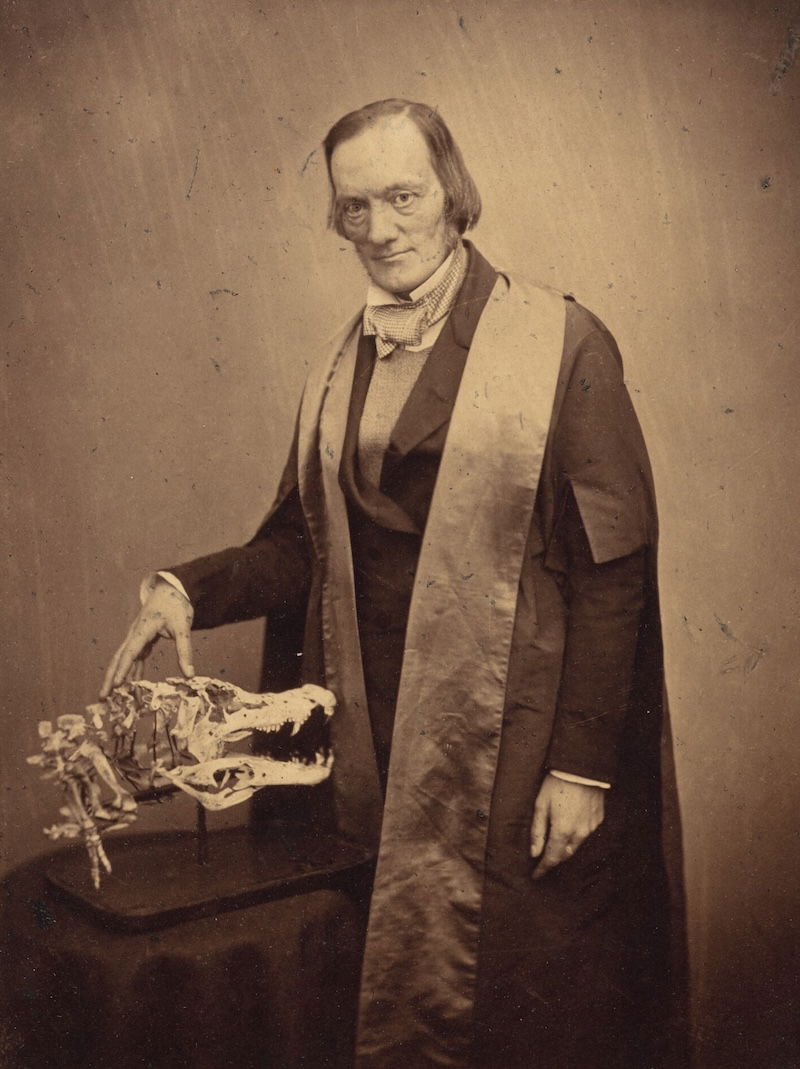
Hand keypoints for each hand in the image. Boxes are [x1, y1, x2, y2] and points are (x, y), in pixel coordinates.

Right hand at [100, 579, 194, 697]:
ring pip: (123, 659)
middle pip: (118, 658)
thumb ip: (185, 651)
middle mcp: (134, 634)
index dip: (123, 669)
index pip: (131, 652)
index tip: (116, 684)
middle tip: (102, 697)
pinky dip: (132, 670)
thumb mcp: (183, 627)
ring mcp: (136, 636)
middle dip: (109, 678)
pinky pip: (134, 657)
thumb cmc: (176, 605)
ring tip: (110, 696)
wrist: (170, 589)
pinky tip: (132, 684)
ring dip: (117, 676)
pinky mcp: (142, 639)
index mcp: (142, 629)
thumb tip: (189, 675)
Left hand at [530, 773, 604, 879]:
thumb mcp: (541, 805)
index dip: (543, 868)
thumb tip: (534, 853)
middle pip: (565, 854)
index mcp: (563, 831)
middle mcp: (580, 833)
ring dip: (566, 847)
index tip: (536, 875)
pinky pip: (586, 833)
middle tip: (543, 859)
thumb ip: (537, 831)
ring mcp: (591, 827)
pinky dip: (576, 834)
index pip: (552, 858)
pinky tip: (570, 826)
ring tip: (555, 842)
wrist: (581, 768)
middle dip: (554, 859)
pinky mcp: (598, 819)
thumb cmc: (557, 784)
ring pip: (577, 845)